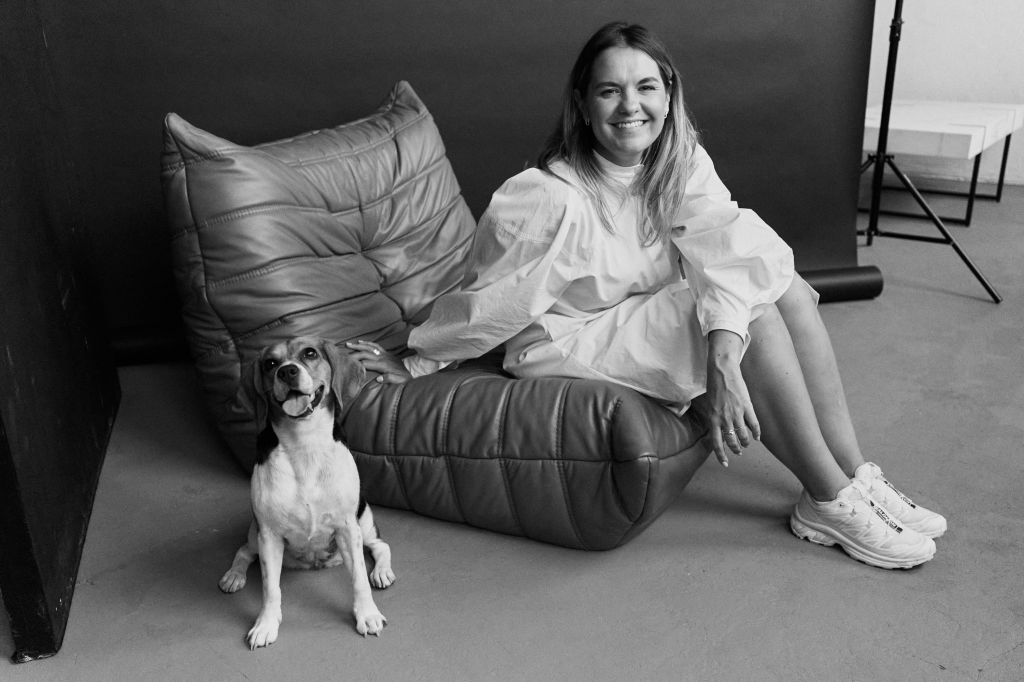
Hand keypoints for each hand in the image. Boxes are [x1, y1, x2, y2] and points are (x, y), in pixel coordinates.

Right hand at [345, 341, 412, 384]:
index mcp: (382, 365)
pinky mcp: (386, 353)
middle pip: (365, 353)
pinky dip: (367, 342)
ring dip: (358, 345)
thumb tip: (378, 379)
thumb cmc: (402, 379)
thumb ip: (388, 379)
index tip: (347, 362)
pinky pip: (375, 345)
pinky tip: (360, 341)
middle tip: (343, 353)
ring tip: (348, 344)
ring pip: (369, 347)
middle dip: (354, 352)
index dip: (356, 362)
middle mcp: (382, 357)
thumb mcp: (397, 381)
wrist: (410, 373)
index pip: (366, 363)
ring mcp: (384, 354)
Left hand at [703, 330, 760, 466]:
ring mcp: (737, 413)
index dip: (721, 455)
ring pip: (743, 435)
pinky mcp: (747, 406)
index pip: (716, 443)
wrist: (722, 370)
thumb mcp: (710, 404)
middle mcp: (724, 418)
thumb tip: (721, 428)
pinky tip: (758, 437)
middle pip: (732, 441)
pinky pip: (754, 424)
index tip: (725, 463)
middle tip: (738, 452)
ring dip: (746, 442)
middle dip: (736, 449)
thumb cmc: (714, 385)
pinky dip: (757, 432)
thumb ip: (715, 417)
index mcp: (713, 418)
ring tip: (747, 444)